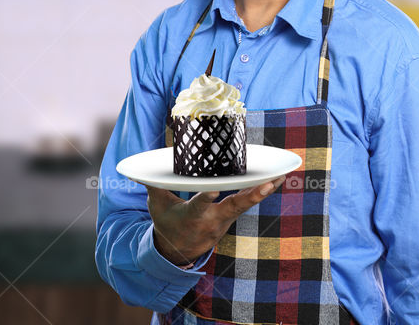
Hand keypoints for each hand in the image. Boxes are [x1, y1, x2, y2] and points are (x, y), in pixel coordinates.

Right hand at [145, 175, 285, 265]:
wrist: (180, 250)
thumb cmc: (167, 223)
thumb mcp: (157, 207)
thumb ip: (153, 186)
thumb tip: (138, 169)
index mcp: (192, 216)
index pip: (199, 206)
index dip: (207, 198)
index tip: (215, 190)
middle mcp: (213, 219)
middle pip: (234, 207)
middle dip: (252, 196)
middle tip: (268, 184)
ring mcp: (225, 219)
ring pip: (246, 204)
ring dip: (264, 191)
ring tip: (280, 176)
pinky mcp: (232, 216)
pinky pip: (249, 203)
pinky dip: (262, 191)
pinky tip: (276, 179)